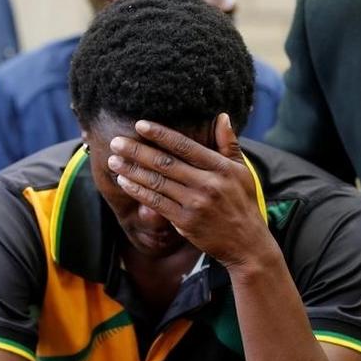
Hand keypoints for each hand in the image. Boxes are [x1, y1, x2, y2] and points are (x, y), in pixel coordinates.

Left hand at [107, 113, 277, 271]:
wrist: (247, 243)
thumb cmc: (243, 203)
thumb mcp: (242, 171)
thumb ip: (229, 144)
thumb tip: (222, 116)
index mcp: (221, 167)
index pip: (185, 146)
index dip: (161, 134)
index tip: (140, 125)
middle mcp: (208, 183)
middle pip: (165, 163)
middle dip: (137, 151)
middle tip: (116, 142)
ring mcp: (195, 203)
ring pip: (157, 182)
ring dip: (132, 170)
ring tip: (114, 161)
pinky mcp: (185, 221)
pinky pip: (156, 203)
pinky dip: (138, 191)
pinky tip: (124, 182)